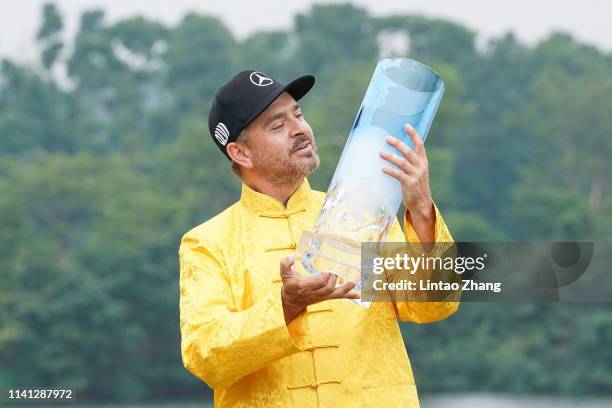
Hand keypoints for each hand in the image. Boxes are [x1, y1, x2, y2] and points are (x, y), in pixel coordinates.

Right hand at [280, 255, 358, 323]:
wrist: (292, 301)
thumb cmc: (289, 285)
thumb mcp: (284, 274)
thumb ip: (285, 264)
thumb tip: (292, 255)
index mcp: (304, 286)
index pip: (318, 283)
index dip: (325, 277)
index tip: (327, 269)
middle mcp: (315, 293)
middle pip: (328, 288)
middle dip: (334, 279)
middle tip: (336, 270)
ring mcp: (322, 296)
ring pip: (336, 294)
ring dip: (346, 288)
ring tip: (353, 281)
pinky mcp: (327, 297)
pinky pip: (340, 297)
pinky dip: (350, 295)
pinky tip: (359, 294)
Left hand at [379, 124, 435, 248]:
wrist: (421, 203)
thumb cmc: (416, 185)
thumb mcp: (417, 171)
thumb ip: (411, 161)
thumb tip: (399, 149)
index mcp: (423, 162)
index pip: (420, 145)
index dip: (413, 135)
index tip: (406, 126)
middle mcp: (421, 167)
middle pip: (408, 152)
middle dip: (398, 144)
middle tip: (387, 138)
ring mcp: (416, 176)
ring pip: (402, 163)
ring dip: (390, 157)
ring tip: (380, 152)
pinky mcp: (410, 184)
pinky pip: (398, 175)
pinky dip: (390, 171)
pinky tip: (382, 168)